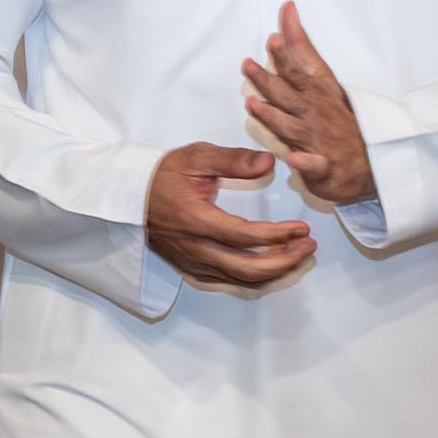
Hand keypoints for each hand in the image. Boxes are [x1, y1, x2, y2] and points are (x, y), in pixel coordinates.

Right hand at [145, 143, 318, 288]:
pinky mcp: (190, 269)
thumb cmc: (164, 174)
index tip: (302, 227)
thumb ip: (234, 160)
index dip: (278, 235)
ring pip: (240, 280)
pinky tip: (271, 264)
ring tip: (297, 254)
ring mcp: (192, 262)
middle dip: (285, 261)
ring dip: (274, 271)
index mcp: (196, 220)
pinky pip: (228, 281)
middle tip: (308, 246)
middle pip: (248, 269)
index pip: (245, 236)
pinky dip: (254, 277)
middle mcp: (195, 248)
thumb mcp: (198, 157)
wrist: (130, 196)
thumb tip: (268, 162)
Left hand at [240, 4, 375, 206]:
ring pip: (291, 125)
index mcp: (324, 92)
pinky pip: (313, 164)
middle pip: (292, 89)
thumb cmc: (342, 124)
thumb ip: (304, 62)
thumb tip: (284, 31)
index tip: (280, 24)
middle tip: (253, 60)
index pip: (306, 63)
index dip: (293, 44)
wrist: (369, 165)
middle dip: (274, 73)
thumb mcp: (327, 89)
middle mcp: (319, 112)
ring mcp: (321, 140)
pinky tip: (295, 158)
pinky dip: (304, 162)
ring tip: (253, 104)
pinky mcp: (323, 168)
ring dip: (272, 115)